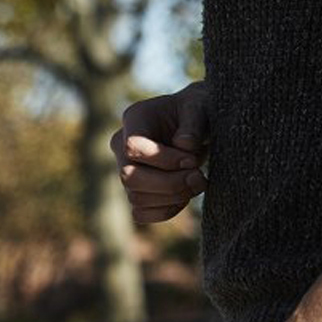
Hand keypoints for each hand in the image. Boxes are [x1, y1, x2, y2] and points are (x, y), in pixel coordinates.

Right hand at [109, 80, 209, 223]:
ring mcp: (127, 169)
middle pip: (129, 177)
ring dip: (173, 197)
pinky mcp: (136, 190)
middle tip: (198, 177)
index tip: (192, 159)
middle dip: (169, 183)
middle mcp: (122, 145)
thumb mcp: (200, 107)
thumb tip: (184, 146)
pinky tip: (186, 196)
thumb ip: (192, 125)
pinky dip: (167, 211)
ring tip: (198, 183)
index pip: (132, 147)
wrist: (198, 125)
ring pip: (136, 198)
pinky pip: (141, 213)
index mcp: (135, 118)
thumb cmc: (197, 111)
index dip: (164, 159)